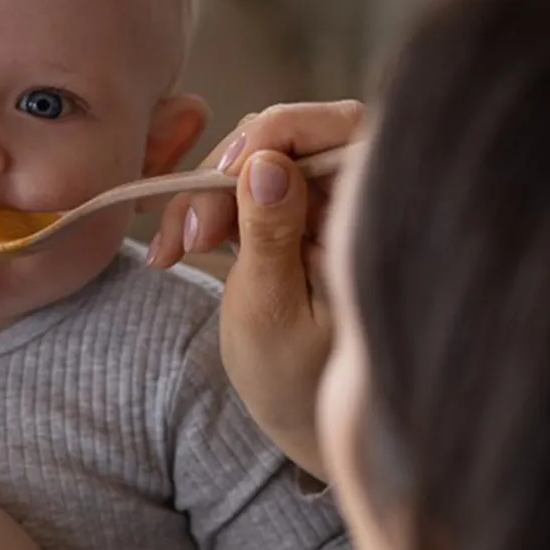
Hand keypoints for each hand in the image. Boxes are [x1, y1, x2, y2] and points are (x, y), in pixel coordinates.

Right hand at [150, 102, 365, 480]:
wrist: (303, 422)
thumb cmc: (296, 381)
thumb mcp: (271, 310)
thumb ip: (270, 233)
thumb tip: (268, 160)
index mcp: (377, 214)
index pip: (336, 127)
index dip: (273, 136)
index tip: (223, 180)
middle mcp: (359, 195)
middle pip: (287, 137)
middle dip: (224, 176)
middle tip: (184, 240)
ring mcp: (327, 202)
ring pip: (257, 159)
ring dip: (206, 196)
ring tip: (172, 251)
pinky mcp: (296, 214)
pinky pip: (248, 186)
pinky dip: (210, 209)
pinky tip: (179, 246)